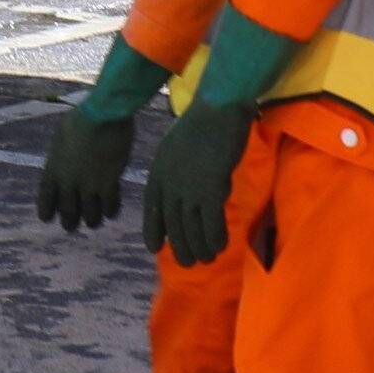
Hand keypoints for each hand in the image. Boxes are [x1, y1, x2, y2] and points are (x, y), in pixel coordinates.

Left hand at [35, 38, 166, 231]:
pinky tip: (112, 211)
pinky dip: (110, 211)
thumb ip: (63, 154)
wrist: (102, 115)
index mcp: (53, 169)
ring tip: (94, 222)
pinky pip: (110, 206)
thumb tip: (67, 160)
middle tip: (70, 227)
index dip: (46, 210)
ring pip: (90, 215)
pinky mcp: (109, 183)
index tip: (46, 219)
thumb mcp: (63, 136)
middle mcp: (69, 182)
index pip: (45, 197)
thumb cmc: (82, 118)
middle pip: (68, 211)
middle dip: (69, 221)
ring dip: (91, 220)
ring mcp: (89, 185)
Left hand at [142, 99, 253, 266]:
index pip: (152, 208)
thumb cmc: (201, 123)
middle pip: (172, 224)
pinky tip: (221, 246)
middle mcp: (169, 185)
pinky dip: (216, 237)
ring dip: (199, 247)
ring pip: (191, 228)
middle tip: (188, 262)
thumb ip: (178, 171)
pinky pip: (211, 223)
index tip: (155, 248)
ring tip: (206, 259)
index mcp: (158, 173)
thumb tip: (187, 192)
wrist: (217, 109)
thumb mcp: (176, 147)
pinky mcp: (210, 191)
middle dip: (180, 246)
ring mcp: (188, 189)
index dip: (154, 230)